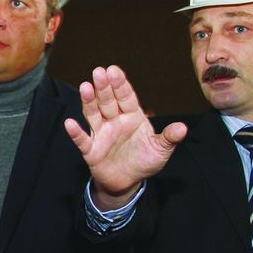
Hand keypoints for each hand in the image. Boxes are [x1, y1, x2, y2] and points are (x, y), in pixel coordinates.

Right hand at [64, 65, 186, 209]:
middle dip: (104, 87)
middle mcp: (114, 121)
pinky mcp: (91, 150)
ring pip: (94, 114)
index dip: (120, 84)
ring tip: (85, 87)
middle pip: (108, 101)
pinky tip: (70, 123)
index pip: (126, 97)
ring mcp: (101, 133)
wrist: (128, 182)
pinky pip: (83, 140)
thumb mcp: (160, 150)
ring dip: (89, 101)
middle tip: (99, 71)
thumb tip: (183, 128)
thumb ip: (169, 138)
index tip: (114, 70)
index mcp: (132, 116)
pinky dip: (76, 133)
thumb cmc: (144, 161)